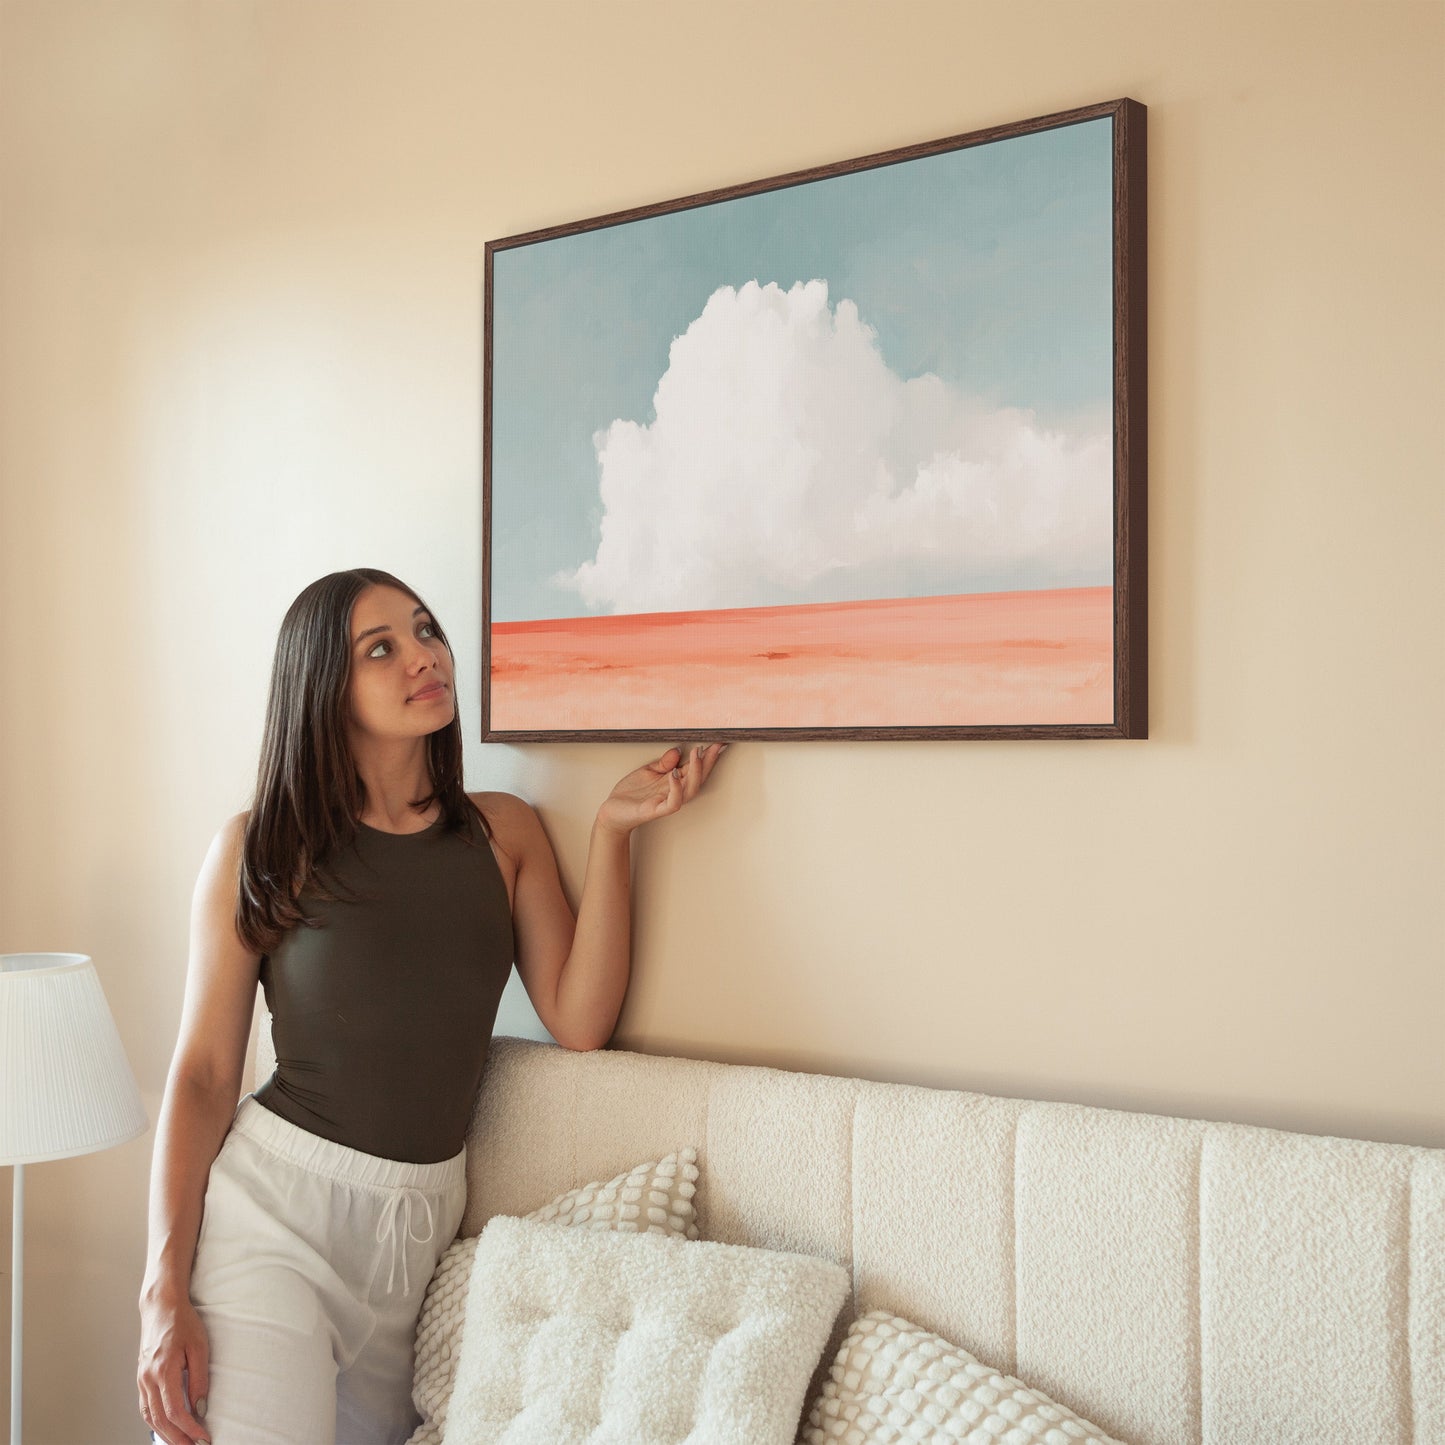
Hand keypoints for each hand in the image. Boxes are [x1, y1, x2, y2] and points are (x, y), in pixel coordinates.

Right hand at [138, 1290, 210, 1444]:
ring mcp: (141, 1379)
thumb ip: (199, 1378)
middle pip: (160, 1420)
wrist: (161, 1307)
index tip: (203, 1437)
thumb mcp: (199, 1346)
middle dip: (177, 1438)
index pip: (175, 1411)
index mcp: (163, 1370)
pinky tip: (165, 1428)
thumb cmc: (182, 1322)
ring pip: (149, 1417)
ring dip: (165, 1434)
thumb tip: (201, 1407)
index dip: (189, 1428)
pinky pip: (145, 1407)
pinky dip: (154, 1423)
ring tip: (181, 1443)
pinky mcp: (141, 1378)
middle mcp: (148, 1378)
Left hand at [596, 743, 727, 836]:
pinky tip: (674, 774)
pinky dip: (676, 788)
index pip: (694, 768)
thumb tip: (678, 750)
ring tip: (697, 755)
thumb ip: (664, 763)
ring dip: (695, 772)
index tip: (717, 742)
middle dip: (708, 762)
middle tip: (714, 746)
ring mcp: (666, 802)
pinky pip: (672, 803)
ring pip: (690, 790)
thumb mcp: (648, 771)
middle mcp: (674, 792)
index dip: (706, 757)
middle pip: (698, 778)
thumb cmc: (630, 793)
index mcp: (673, 782)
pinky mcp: (655, 810)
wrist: (612, 811)